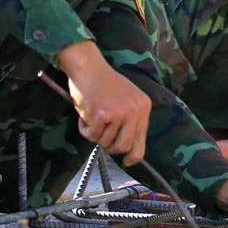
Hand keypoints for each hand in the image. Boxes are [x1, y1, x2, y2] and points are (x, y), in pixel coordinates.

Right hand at [58, 41, 151, 165]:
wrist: (88, 66)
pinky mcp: (102, 115)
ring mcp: (119, 113)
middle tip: (100, 136)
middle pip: (123, 146)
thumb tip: (127, 148)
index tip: (127, 161)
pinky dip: (84, 129)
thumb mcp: (126, 98)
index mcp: (143, 107)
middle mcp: (134, 110)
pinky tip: (84, 114)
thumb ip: (129, 120)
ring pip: (104, 142)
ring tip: (91, 116)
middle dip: (110, 147)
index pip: (141, 140)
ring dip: (94, 134)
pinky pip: (91, 136)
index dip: (134, 155)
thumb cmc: (103, 82)